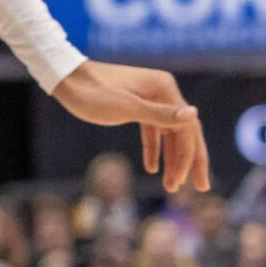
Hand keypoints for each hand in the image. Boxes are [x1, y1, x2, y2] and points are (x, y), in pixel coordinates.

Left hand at [53, 60, 209, 194]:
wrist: (65, 78)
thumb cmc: (92, 93)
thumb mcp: (125, 107)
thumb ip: (159, 114)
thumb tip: (194, 115)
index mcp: (165, 89)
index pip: (187, 129)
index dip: (188, 157)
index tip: (182, 182)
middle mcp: (163, 92)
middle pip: (185, 131)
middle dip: (190, 161)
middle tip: (200, 188)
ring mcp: (150, 98)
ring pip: (168, 133)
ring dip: (171, 159)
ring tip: (171, 185)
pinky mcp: (136, 104)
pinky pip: (152, 130)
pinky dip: (153, 149)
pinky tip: (153, 168)